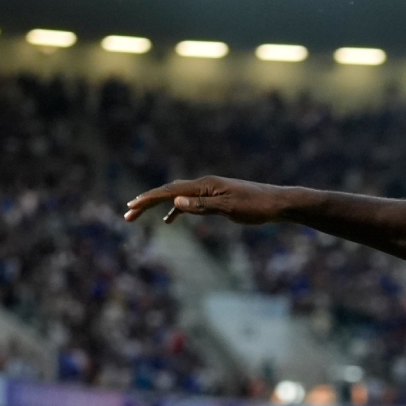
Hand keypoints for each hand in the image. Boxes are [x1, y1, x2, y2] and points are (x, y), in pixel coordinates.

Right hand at [123, 176, 288, 225]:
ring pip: (177, 197)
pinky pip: (190, 203)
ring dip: (158, 206)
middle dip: (147, 202)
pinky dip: (177, 210)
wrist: (278, 203)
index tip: (131, 207)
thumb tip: (175, 202)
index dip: (149, 199)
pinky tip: (170, 220)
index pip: (170, 191)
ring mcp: (210, 191)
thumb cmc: (257, 207)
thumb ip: (202, 207)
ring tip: (139, 214)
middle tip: (127, 214)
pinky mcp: (216, 199)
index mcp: (205, 186)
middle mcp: (204, 185)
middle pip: (168, 192)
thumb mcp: (229, 209)